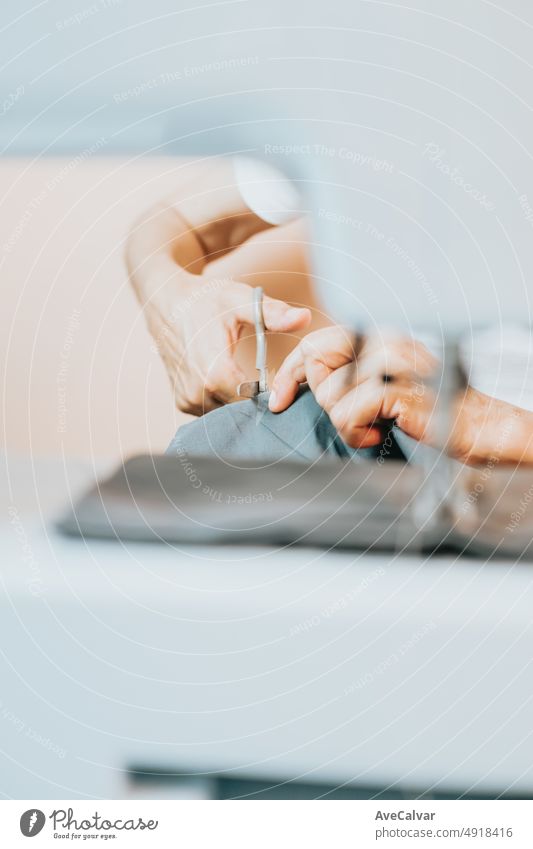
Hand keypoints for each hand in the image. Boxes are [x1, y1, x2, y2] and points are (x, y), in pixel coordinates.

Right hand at [126, 176, 310, 414]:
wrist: (166, 302)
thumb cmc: (205, 300)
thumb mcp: (241, 300)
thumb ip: (273, 313)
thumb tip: (304, 318)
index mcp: (215, 373)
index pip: (257, 402)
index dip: (273, 393)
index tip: (280, 377)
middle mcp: (198, 394)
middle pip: (243, 411)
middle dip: (260, 399)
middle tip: (269, 375)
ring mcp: (188, 401)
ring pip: (229, 413)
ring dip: (242, 401)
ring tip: (252, 378)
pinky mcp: (183, 403)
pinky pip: (213, 410)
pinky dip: (226, 401)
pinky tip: (234, 382)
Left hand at [268, 325, 532, 464]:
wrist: (474, 425)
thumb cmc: (428, 410)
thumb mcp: (379, 386)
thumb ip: (347, 375)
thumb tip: (300, 382)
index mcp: (376, 337)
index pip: (314, 341)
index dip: (289, 371)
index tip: (278, 398)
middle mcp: (380, 341)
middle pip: (313, 358)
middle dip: (314, 394)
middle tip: (343, 415)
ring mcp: (387, 362)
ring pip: (327, 393)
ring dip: (344, 422)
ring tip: (372, 426)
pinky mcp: (391, 389)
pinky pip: (343, 414)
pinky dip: (355, 433)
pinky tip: (378, 434)